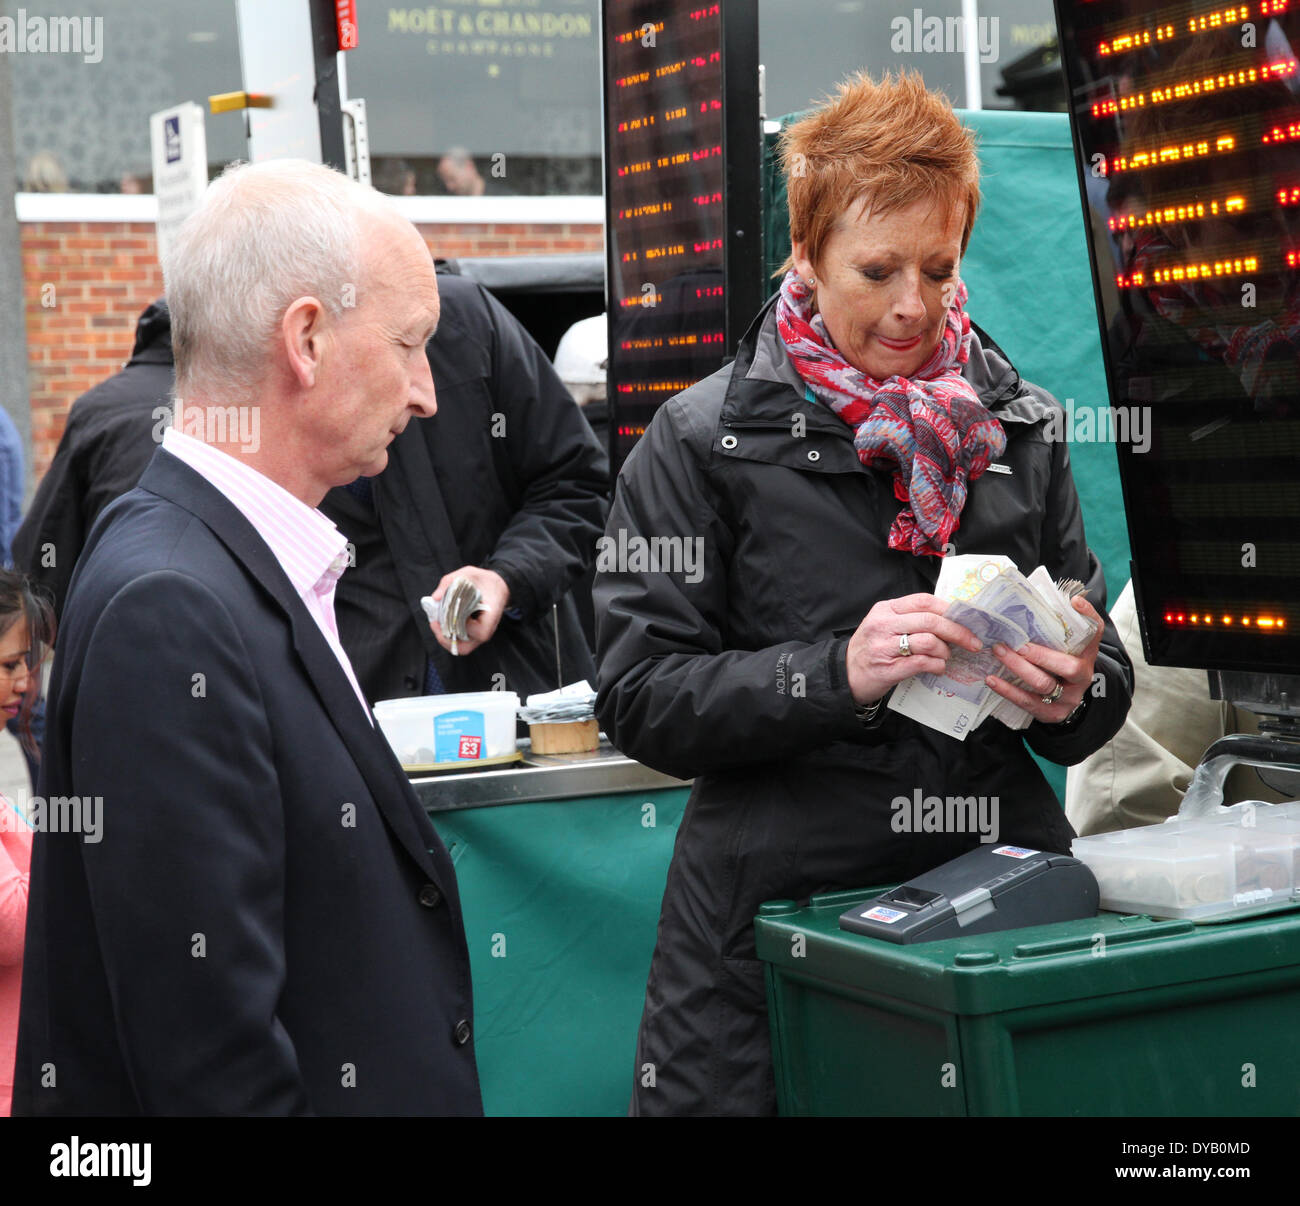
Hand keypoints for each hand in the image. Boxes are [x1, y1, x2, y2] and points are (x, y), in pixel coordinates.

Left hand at [429, 566, 509, 655]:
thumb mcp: (468, 573)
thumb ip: (450, 582)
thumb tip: (435, 598)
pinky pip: (459, 640)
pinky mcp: (472, 633)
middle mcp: (486, 629)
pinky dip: (447, 634)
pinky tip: (441, 621)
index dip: (465, 627)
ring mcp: (479, 633)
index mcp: (492, 615)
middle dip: (446, 639)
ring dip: (445, 638)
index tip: (454, 613)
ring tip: (436, 623)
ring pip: (460, 647)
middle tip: (435, 623)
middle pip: (466, 647)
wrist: (497, 585)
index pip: (481, 632)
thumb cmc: (485, 580)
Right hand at [846, 593, 982, 705]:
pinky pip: (921, 663)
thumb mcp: (883, 625)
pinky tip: (938, 668)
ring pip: (928, 641)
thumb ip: (909, 618)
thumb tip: (949, 619)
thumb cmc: (870, 649)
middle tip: (973, 642)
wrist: (844, 675)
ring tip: (946, 657)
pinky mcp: (887, 669)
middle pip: (930, 620)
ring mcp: (884, 647)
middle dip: (957, 631)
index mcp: (885, 609)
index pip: (923, 601)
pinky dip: (936, 665)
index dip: (949, 608)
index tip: (966, 619)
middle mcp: (883, 625)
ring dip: (945, 650)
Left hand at [983, 596, 1104, 723]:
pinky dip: (1007, 690)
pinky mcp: (1051, 713)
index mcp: (1087, 656)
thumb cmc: (1060, 664)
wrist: (1066, 699)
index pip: (1094, 633)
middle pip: (1066, 666)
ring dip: (1018, 667)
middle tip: (1015, 643)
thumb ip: (1065, 625)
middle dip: (1039, 654)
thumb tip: (1071, 600)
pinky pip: (1027, 702)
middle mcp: (1082, 678)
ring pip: (1043, 683)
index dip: (1088, 617)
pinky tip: (991, 679)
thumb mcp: (1068, 647)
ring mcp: (1068, 698)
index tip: (1074, 603)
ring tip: (998, 652)